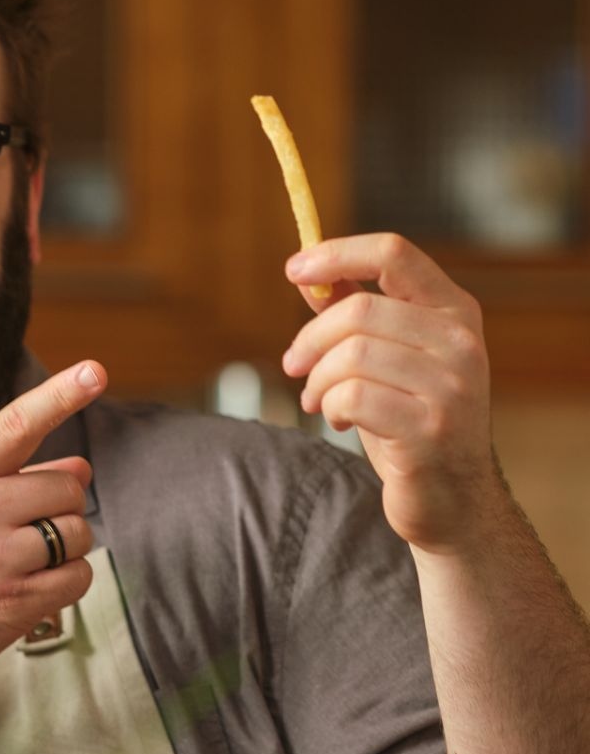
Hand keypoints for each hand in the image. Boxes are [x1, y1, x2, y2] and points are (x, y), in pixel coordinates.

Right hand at [0, 360, 106, 691]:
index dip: (59, 395)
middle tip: (27, 528)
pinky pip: (79, 576)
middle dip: (61, 505)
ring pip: (78, 532)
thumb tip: (82, 466)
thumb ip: (11, 480)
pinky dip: (67, 581)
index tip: (94, 371)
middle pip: (68, 487)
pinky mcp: (17, 603)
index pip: (15, 425)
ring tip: (20, 561)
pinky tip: (30, 588)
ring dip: (65, 546)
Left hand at [282, 234, 499, 553]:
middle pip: (359, 309)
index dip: (336, 254)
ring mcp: (451, 388)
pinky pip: (352, 397)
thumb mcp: (386, 359)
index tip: (293, 269)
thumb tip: (308, 273)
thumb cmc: (410, 421)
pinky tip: (340, 420)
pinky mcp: (429, 430)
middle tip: (292, 366)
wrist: (452, 499)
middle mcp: (461, 343)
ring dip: (317, 380)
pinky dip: (331, 407)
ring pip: (351, 354)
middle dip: (310, 339)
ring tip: (318, 400)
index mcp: (454, 312)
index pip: (394, 253)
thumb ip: (355, 314)